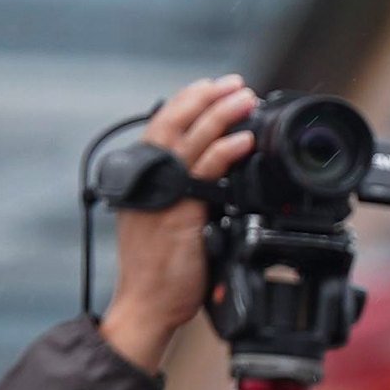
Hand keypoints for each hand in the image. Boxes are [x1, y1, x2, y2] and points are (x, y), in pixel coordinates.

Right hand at [101, 76, 259, 374]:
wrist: (148, 307)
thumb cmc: (164, 271)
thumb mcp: (178, 223)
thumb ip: (193, 196)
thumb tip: (224, 174)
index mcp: (146, 182)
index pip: (163, 130)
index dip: (186, 103)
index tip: (212, 86)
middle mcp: (149, 184)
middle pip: (171, 125)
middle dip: (203, 98)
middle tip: (234, 82)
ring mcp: (161, 197)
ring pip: (188, 142)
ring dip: (218, 115)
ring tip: (243, 97)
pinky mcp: (178, 215)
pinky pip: (202, 176)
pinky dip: (223, 153)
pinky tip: (242, 140)